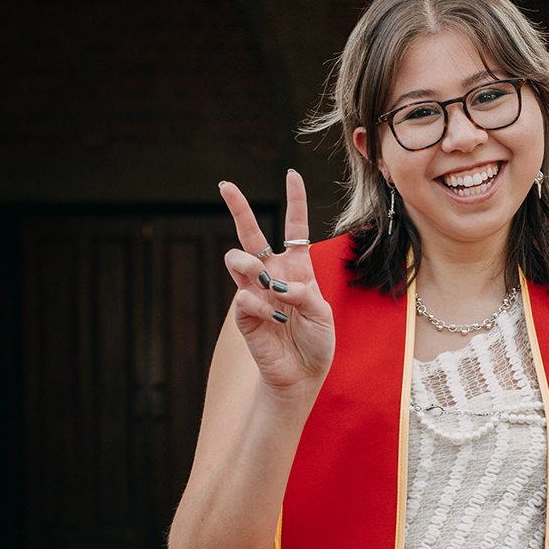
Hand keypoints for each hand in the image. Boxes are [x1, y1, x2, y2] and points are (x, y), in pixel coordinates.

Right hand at [219, 169, 334, 400]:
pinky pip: (245, 298)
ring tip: (266, 283)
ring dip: (250, 266)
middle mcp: (272, 274)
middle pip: (251, 233)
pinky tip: (277, 321)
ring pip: (237, 259)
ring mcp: (255, 292)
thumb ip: (305, 294)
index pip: (294, 228)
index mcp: (297, 268)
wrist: (303, 374)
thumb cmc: (316, 342)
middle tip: (225, 186)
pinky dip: (264, 307)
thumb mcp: (323, 314)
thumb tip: (277, 285)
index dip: (295, 201)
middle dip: (238, 207)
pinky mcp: (244, 314)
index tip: (291, 174)